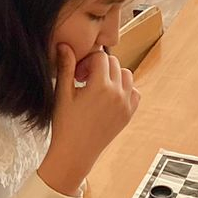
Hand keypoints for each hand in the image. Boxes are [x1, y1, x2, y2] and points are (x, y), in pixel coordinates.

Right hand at [39, 44, 139, 196]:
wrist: (75, 153)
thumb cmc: (64, 124)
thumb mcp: (62, 93)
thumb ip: (66, 66)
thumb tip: (65, 45)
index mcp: (100, 86)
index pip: (100, 56)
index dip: (87, 61)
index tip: (77, 74)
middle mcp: (117, 94)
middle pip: (114, 63)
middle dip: (99, 66)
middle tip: (84, 80)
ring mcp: (126, 105)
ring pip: (126, 75)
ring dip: (113, 75)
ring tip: (97, 87)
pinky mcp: (128, 114)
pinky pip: (134, 92)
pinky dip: (124, 89)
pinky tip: (108, 97)